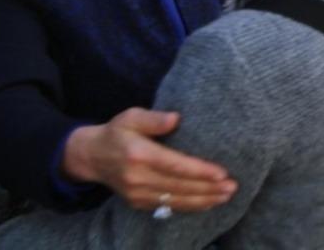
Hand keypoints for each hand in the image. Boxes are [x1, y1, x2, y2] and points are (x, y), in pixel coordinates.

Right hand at [62, 107, 236, 212]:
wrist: (91, 157)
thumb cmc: (117, 131)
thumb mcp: (130, 116)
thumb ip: (153, 118)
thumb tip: (176, 118)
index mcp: (138, 154)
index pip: (175, 165)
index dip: (200, 171)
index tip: (222, 173)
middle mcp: (138, 177)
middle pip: (179, 186)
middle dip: (208, 188)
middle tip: (233, 186)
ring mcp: (137, 194)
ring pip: (176, 200)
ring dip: (204, 200)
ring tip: (226, 196)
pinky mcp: (137, 203)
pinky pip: (167, 207)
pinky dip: (189, 206)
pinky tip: (207, 203)